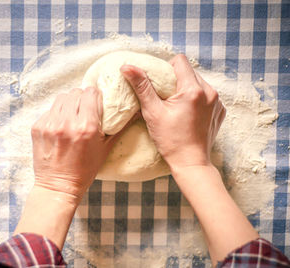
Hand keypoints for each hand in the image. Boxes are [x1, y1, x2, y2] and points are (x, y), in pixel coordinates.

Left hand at [31, 87, 117, 204]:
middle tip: (84, 110)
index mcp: (86, 126)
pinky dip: (56, 115)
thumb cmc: (84, 169)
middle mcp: (67, 123)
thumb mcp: (106, 149)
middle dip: (82, 99)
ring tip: (72, 116)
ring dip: (68, 104)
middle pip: (75, 93)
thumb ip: (119, 127)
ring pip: (61, 98)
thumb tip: (133, 111)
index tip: (95, 102)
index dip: (95, 96)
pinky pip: (49, 111)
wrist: (58, 186)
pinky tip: (60, 127)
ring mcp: (50, 124)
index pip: (90, 93)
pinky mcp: (38, 127)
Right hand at [120, 54, 225, 170]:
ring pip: (198, 83)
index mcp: (193, 90)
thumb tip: (127, 67)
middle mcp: (210, 92)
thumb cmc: (170, 140)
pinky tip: (188, 114)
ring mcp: (217, 102)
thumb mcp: (152, 112)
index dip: (166, 68)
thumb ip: (142, 86)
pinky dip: (197, 100)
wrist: (190, 162)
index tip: (159, 83)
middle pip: (189, 72)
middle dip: (176, 79)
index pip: (180, 61)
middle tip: (165, 96)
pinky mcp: (220, 111)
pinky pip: (207, 95)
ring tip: (176, 106)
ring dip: (186, 89)